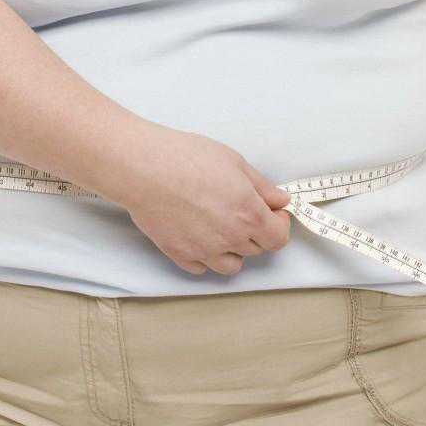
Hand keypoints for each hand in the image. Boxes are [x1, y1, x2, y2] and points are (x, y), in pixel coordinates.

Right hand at [116, 124, 292, 276]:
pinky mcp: (180, 255)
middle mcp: (230, 238)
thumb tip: (280, 200)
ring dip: (233, 250)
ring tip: (220, 226)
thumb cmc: (187, 157)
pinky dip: (205, 256)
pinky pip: (202, 267)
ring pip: (231, 265)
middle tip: (242, 210)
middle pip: (256, 249)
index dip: (280, 225)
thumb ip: (262, 187)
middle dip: (256, 232)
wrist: (145, 167)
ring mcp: (204, 251)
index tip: (273, 213)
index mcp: (249, 214)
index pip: (278, 238)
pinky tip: (199, 234)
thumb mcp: (234, 162)